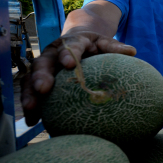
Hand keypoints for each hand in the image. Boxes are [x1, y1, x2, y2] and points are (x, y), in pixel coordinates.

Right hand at [21, 31, 135, 125]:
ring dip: (30, 93)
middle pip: (44, 62)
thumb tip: (132, 51)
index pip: (70, 46)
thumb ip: (115, 47)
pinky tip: (33, 120)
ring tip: (32, 109)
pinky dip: (32, 105)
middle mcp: (53, 52)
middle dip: (41, 75)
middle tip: (43, 89)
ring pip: (31, 78)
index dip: (69, 54)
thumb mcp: (105, 43)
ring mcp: (44, 66)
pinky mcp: (39, 79)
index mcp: (73, 41)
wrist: (80, 42)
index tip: (69, 64)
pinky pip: (32, 91)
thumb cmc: (96, 45)